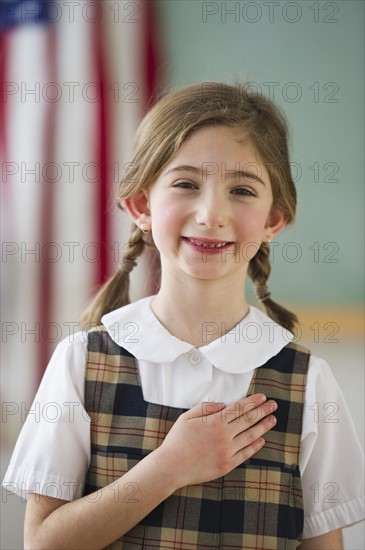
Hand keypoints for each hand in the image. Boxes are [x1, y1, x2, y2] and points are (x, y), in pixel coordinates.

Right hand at [156, 393, 276, 488]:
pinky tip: (262, 440)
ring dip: (263, 426)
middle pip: (248, 420)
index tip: (262, 397)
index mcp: (214, 422)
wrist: (171, 467)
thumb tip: (223, 404)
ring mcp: (227, 451)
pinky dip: (255, 446)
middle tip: (273, 405)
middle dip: (263, 411)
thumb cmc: (177, 441)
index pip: (239, 408)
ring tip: (272, 420)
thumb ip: (205, 408)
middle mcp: (224, 436)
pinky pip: (245, 454)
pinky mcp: (227, 465)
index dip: (252, 402)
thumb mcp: (187, 417)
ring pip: (250, 436)